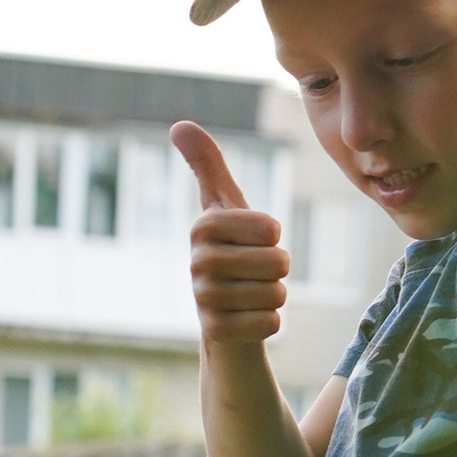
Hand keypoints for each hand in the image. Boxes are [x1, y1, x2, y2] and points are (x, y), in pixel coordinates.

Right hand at [174, 122, 287, 351]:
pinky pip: (270, 324)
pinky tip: (248, 319)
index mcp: (203, 226)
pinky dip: (269, 322)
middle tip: (256, 272)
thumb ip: (207, 164)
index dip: (273, 236)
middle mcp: (197, 261)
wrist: (219, 312)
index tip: (254, 240)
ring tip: (250, 294)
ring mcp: (203, 298)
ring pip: (276, 293)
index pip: (270, 228)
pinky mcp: (214, 332)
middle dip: (278, 269)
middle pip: (277, 262)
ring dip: (274, 295)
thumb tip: (178, 125)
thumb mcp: (224, 205)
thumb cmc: (229, 249)